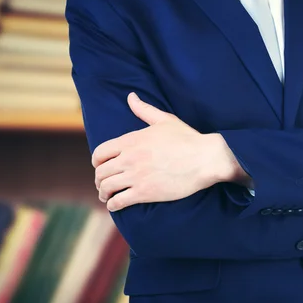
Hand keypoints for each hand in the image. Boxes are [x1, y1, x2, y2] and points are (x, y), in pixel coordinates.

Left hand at [92, 93, 242, 210]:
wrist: (205, 158)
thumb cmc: (188, 139)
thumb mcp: (165, 120)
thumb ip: (144, 109)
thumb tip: (131, 96)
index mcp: (131, 140)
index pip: (100, 153)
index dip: (97, 162)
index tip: (100, 166)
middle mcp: (129, 158)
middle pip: (101, 172)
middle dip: (99, 179)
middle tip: (103, 184)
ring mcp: (136, 176)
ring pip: (106, 187)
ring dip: (103, 193)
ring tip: (107, 197)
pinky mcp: (145, 193)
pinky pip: (118, 201)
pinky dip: (113, 205)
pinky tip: (115, 205)